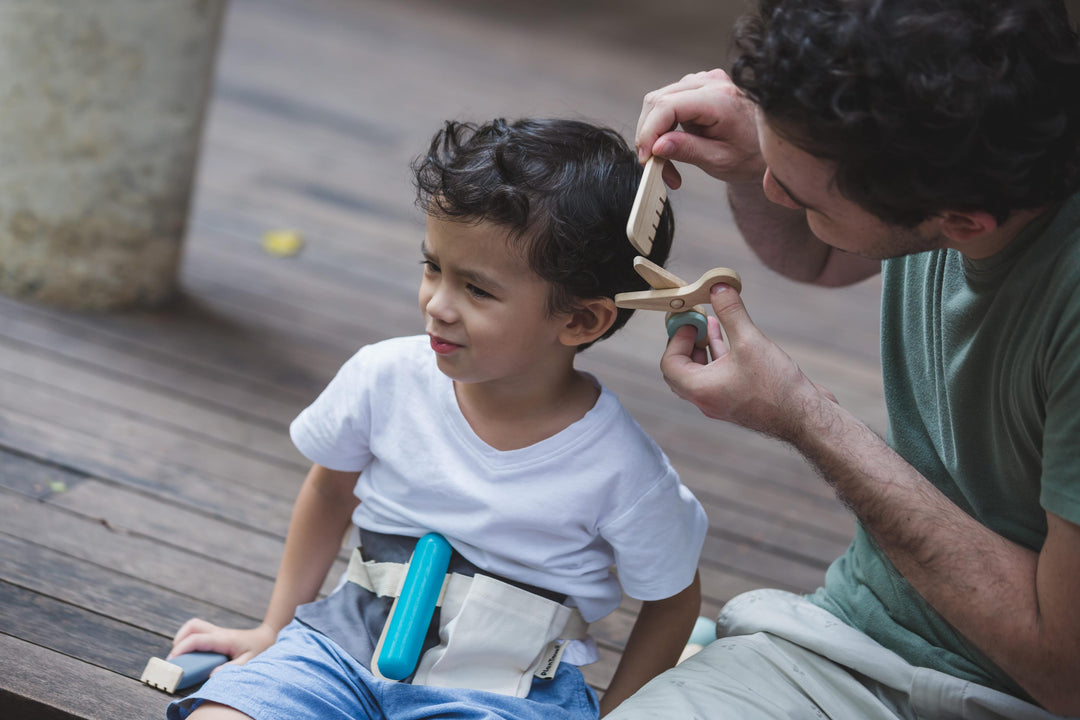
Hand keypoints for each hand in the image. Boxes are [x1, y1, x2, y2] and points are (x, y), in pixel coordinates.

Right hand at [168, 618, 278, 669]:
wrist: (267, 637)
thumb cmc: (259, 649)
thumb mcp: (249, 661)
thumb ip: (232, 668)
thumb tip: (212, 675)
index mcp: (224, 639)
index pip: (197, 639)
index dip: (182, 648)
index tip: (172, 661)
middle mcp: (219, 632)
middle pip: (192, 625)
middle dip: (179, 639)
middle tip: (175, 657)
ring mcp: (217, 632)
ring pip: (194, 626)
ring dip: (183, 637)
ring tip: (180, 656)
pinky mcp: (217, 635)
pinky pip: (198, 632)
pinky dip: (189, 639)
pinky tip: (192, 654)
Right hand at [636, 69, 765, 187]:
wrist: (771, 144)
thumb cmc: (751, 154)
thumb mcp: (720, 160)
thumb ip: (688, 151)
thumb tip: (656, 146)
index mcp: (720, 99)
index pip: (667, 106)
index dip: (649, 132)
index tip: (646, 159)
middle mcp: (711, 82)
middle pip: (658, 100)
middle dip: (649, 135)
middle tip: (655, 166)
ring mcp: (705, 80)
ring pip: (660, 100)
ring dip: (655, 132)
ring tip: (667, 162)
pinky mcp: (701, 85)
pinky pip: (670, 101)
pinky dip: (664, 125)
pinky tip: (674, 145)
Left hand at [660, 283, 835, 440]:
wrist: (805, 418)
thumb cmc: (776, 388)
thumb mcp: (750, 341)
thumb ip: (731, 312)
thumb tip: (719, 286)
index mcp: (700, 390)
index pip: (670, 363)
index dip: (676, 338)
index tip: (690, 320)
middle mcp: (706, 399)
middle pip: (681, 369)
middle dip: (686, 342)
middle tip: (695, 321)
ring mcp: (722, 401)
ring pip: (702, 371)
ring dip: (704, 346)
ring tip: (710, 321)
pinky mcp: (739, 399)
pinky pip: (719, 376)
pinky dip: (719, 355)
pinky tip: (730, 336)